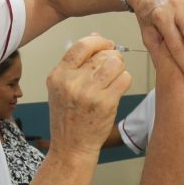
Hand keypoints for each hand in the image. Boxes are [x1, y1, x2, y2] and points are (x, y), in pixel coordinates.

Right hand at [46, 35, 131, 160]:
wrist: (71, 147)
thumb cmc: (68, 118)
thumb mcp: (62, 88)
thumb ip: (77, 63)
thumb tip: (97, 37)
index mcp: (58, 75)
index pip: (82, 45)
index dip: (99, 42)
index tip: (106, 45)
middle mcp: (72, 82)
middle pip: (103, 54)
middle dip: (112, 57)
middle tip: (112, 68)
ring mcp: (89, 93)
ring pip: (116, 63)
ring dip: (120, 68)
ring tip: (114, 78)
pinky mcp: (105, 103)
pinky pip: (125, 79)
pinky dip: (125, 81)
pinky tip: (117, 90)